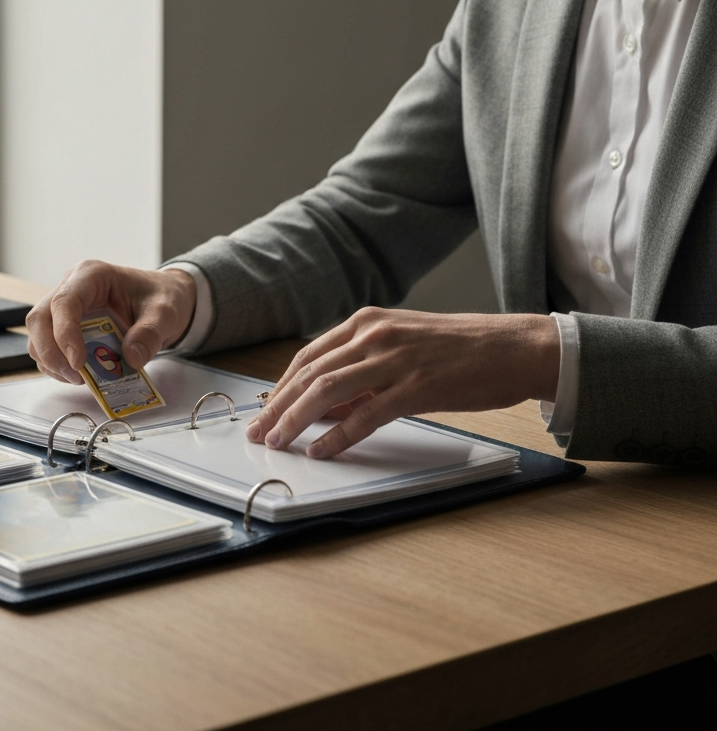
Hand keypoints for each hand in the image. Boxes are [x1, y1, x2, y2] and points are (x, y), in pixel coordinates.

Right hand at [26, 261, 196, 383]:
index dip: (64, 333)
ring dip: (51, 361)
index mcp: (92, 275)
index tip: (78, 362)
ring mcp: (64, 307)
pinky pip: (48, 348)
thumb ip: (150, 333)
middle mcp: (71, 287)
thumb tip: (131, 358)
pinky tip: (79, 375)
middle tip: (75, 376)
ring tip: (80, 379)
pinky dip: (57, 366)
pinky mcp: (65, 326)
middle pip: (40, 318)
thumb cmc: (160, 297)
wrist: (162, 301)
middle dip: (51, 352)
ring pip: (38, 335)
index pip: (64, 302)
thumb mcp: (165, 313)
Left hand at [245, 308, 559, 458]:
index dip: (280, 386)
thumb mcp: (401, 344)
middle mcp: (375, 334)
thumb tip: (324, 403)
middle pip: (310, 373)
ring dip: (296, 420)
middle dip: (278, 406)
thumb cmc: (459, 349)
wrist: (513, 347)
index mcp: (367, 321)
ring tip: (278, 443)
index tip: (264, 410)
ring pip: (328, 391)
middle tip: (259, 432)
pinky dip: (339, 435)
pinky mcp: (416, 386)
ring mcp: (395, 359)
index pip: (308, 356)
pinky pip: (366, 414)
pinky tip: (322, 450)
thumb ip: (361, 366)